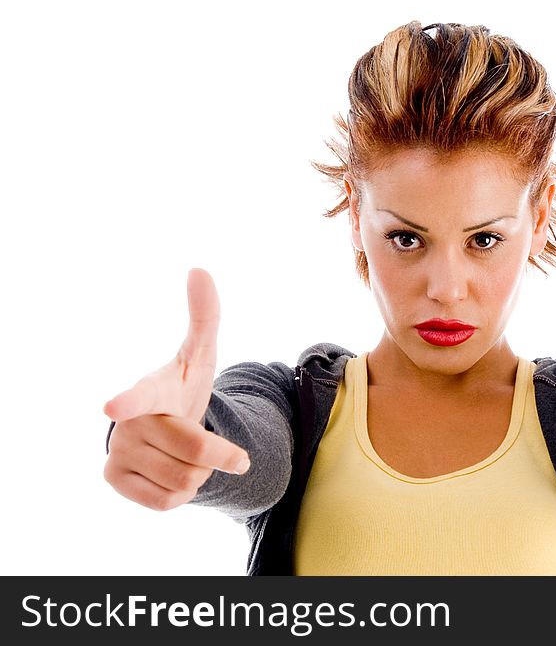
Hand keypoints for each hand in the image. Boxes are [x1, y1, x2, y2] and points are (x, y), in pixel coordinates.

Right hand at [103, 269, 249, 510]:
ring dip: (203, 474)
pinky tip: (173, 473)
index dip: (129, 401)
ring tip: (188, 455)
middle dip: (221, 454)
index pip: (140, 395)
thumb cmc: (182, 388)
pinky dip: (184, 493)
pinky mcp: (114, 481)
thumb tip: (199, 270)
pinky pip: (168, 502)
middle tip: (225, 451)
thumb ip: (204, 316)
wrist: (163, 427)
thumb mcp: (199, 356)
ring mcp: (115, 451)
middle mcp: (126, 421)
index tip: (113, 406)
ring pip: (186, 482)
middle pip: (195, 452)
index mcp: (150, 389)